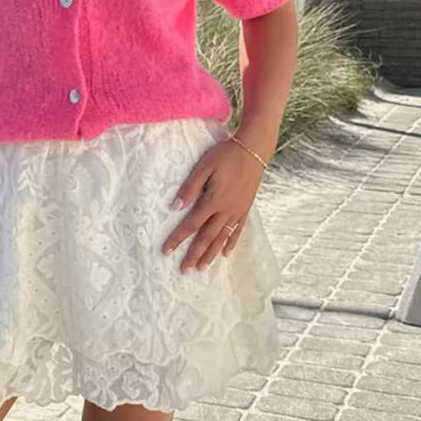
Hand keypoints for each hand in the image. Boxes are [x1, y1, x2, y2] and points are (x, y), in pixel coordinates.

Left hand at [161, 138, 263, 273]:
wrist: (254, 150)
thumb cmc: (225, 155)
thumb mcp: (204, 166)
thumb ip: (190, 187)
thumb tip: (176, 207)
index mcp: (213, 200)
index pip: (192, 224)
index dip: (178, 238)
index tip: (166, 251)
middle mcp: (226, 210)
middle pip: (207, 237)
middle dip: (194, 254)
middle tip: (184, 270)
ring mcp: (238, 211)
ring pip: (222, 238)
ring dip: (211, 254)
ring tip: (201, 268)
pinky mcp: (246, 208)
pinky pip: (237, 230)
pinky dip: (231, 243)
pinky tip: (226, 253)